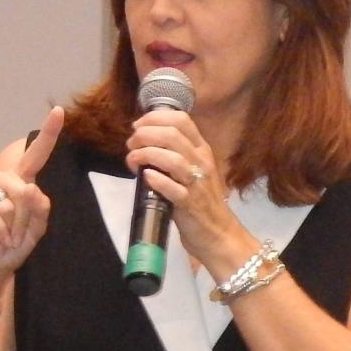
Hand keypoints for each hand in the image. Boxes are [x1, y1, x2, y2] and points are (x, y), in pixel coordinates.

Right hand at [0, 106, 62, 286]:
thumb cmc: (10, 247)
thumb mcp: (35, 233)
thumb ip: (40, 211)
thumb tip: (29, 187)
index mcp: (21, 183)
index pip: (36, 156)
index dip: (48, 135)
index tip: (59, 111)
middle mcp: (1, 181)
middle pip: (25, 188)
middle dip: (26, 218)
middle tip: (17, 236)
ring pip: (8, 199)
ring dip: (12, 224)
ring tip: (5, 237)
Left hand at [124, 109, 239, 259]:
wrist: (218, 233)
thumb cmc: (201, 200)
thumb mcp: (193, 169)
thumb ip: (175, 153)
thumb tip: (145, 140)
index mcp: (202, 150)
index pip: (181, 120)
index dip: (155, 118)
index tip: (138, 126)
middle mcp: (201, 162)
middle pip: (172, 135)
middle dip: (145, 135)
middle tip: (131, 144)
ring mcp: (197, 183)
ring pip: (173, 159)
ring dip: (146, 155)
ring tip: (132, 160)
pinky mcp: (190, 204)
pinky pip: (173, 189)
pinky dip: (157, 180)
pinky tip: (146, 176)